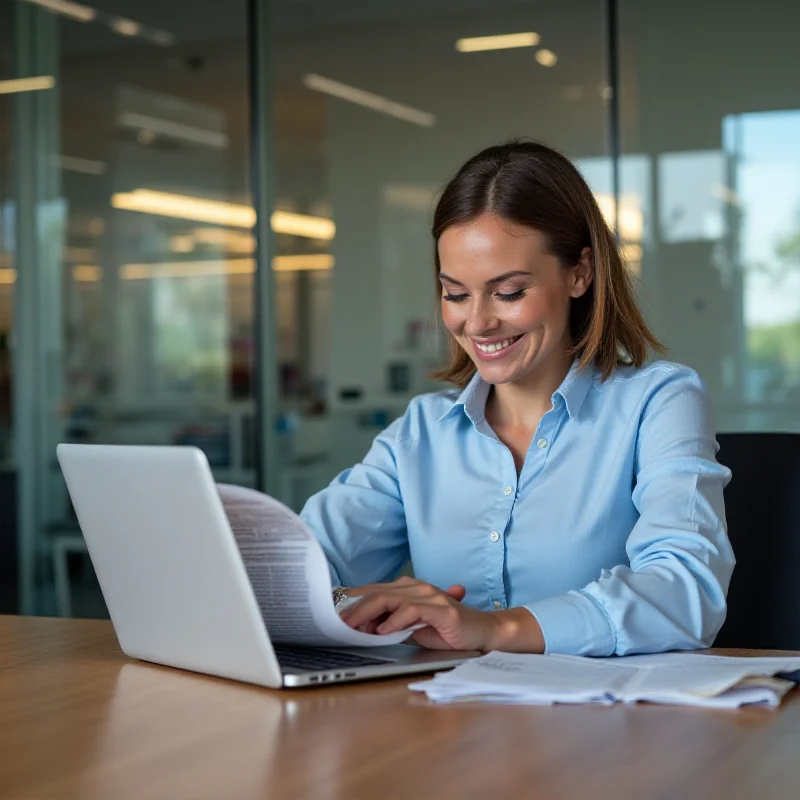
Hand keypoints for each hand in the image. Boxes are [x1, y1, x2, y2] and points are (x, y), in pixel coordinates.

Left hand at [339, 576, 543, 651]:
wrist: (482, 632)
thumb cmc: (447, 631)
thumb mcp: (413, 628)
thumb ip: (391, 624)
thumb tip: (364, 627)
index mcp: (408, 589)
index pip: (375, 591)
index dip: (354, 602)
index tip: (335, 616)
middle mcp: (417, 587)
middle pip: (378, 593)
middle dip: (354, 608)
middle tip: (338, 623)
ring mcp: (430, 596)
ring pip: (390, 599)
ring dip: (369, 614)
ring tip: (354, 628)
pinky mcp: (441, 608)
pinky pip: (412, 611)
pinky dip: (395, 621)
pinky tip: (384, 631)